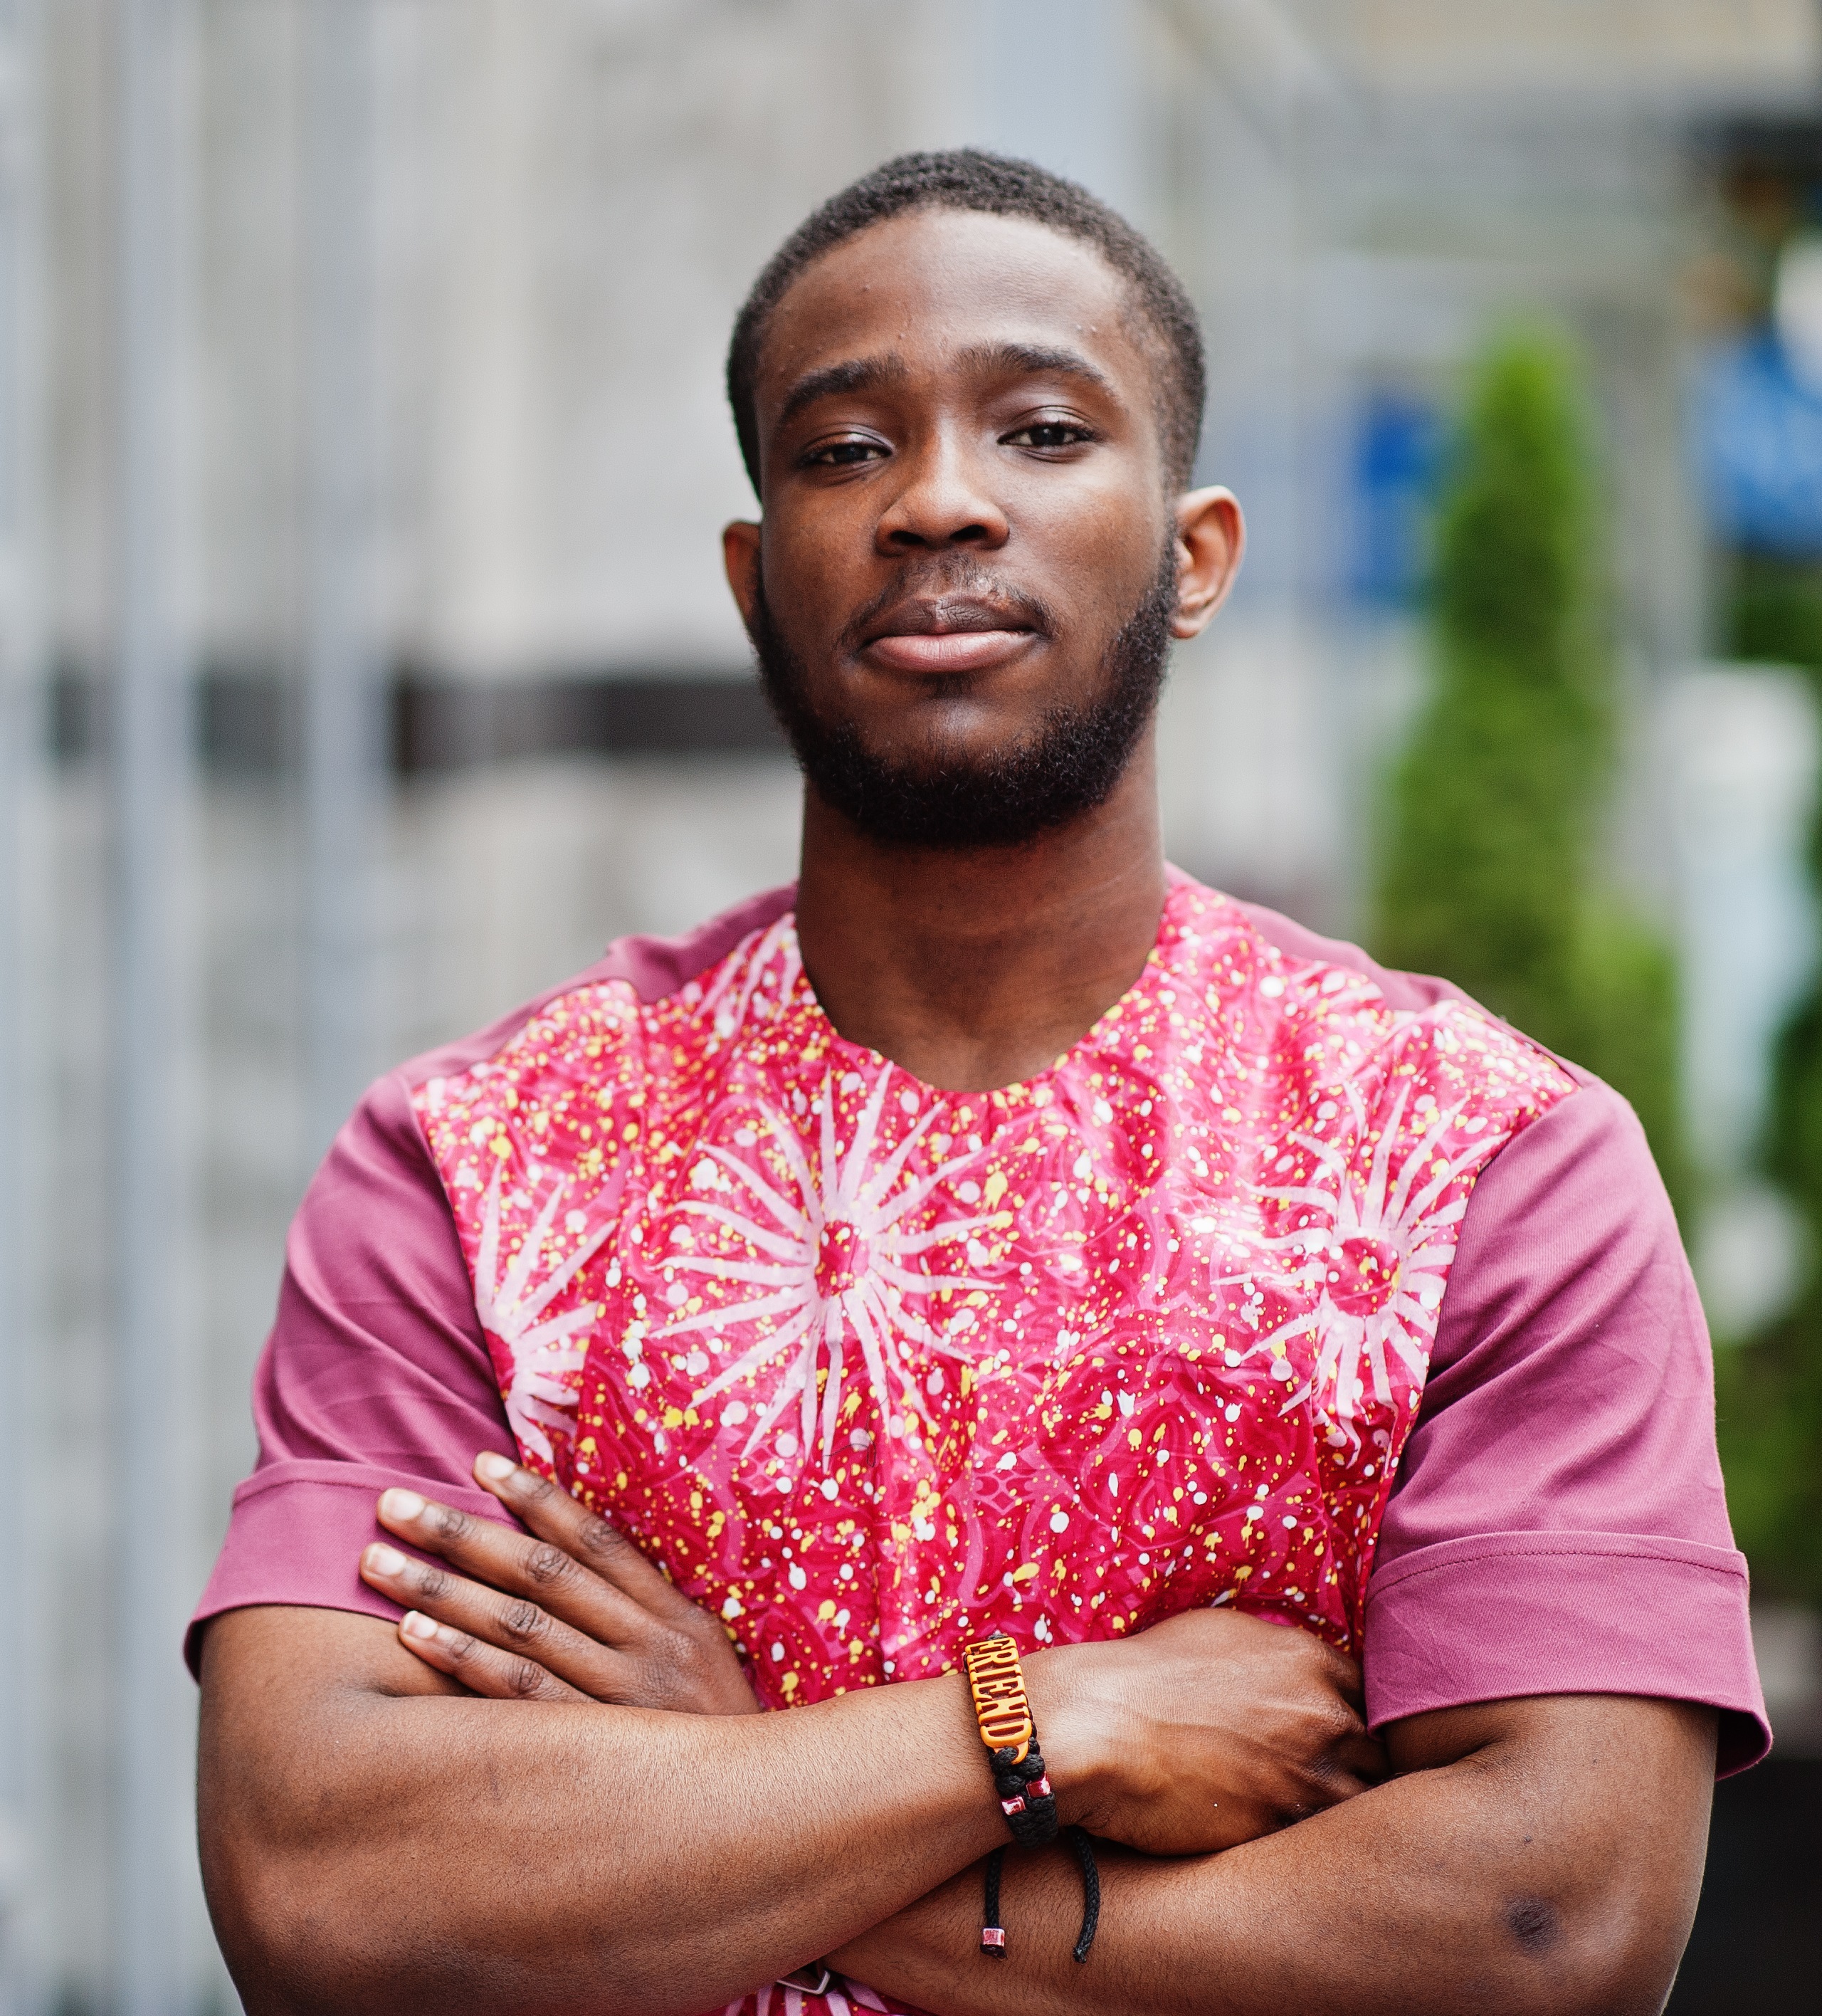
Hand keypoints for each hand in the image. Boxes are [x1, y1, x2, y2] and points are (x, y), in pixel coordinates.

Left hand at [358, 1453, 761, 1714]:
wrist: (762, 1819)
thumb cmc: (715, 1740)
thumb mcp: (704, 1665)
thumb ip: (646, 1617)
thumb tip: (577, 1562)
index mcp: (676, 1617)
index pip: (595, 1540)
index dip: (536, 1499)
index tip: (478, 1465)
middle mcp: (649, 1646)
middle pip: (542, 1574)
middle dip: (461, 1533)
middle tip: (393, 1503)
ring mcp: (620, 1698)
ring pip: (519, 1627)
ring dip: (441, 1590)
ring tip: (378, 1563)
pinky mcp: (593, 1750)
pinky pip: (516, 1697)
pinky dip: (463, 1659)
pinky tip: (414, 1634)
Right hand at [1031, 1607, 1385, 1855]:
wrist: (1096, 1725)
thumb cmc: (1144, 1673)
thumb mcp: (1218, 1634)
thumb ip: (1276, 1654)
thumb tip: (1295, 1671)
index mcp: (1309, 1660)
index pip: (1372, 1694)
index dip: (1352, 1715)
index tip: (1333, 1733)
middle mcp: (1320, 1715)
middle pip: (1376, 1751)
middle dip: (1355, 1764)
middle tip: (1322, 1776)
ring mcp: (1306, 1775)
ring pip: (1361, 1802)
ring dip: (1340, 1808)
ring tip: (1309, 1813)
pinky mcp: (1280, 1827)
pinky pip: (1320, 1840)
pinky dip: (1310, 1841)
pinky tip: (1285, 1836)